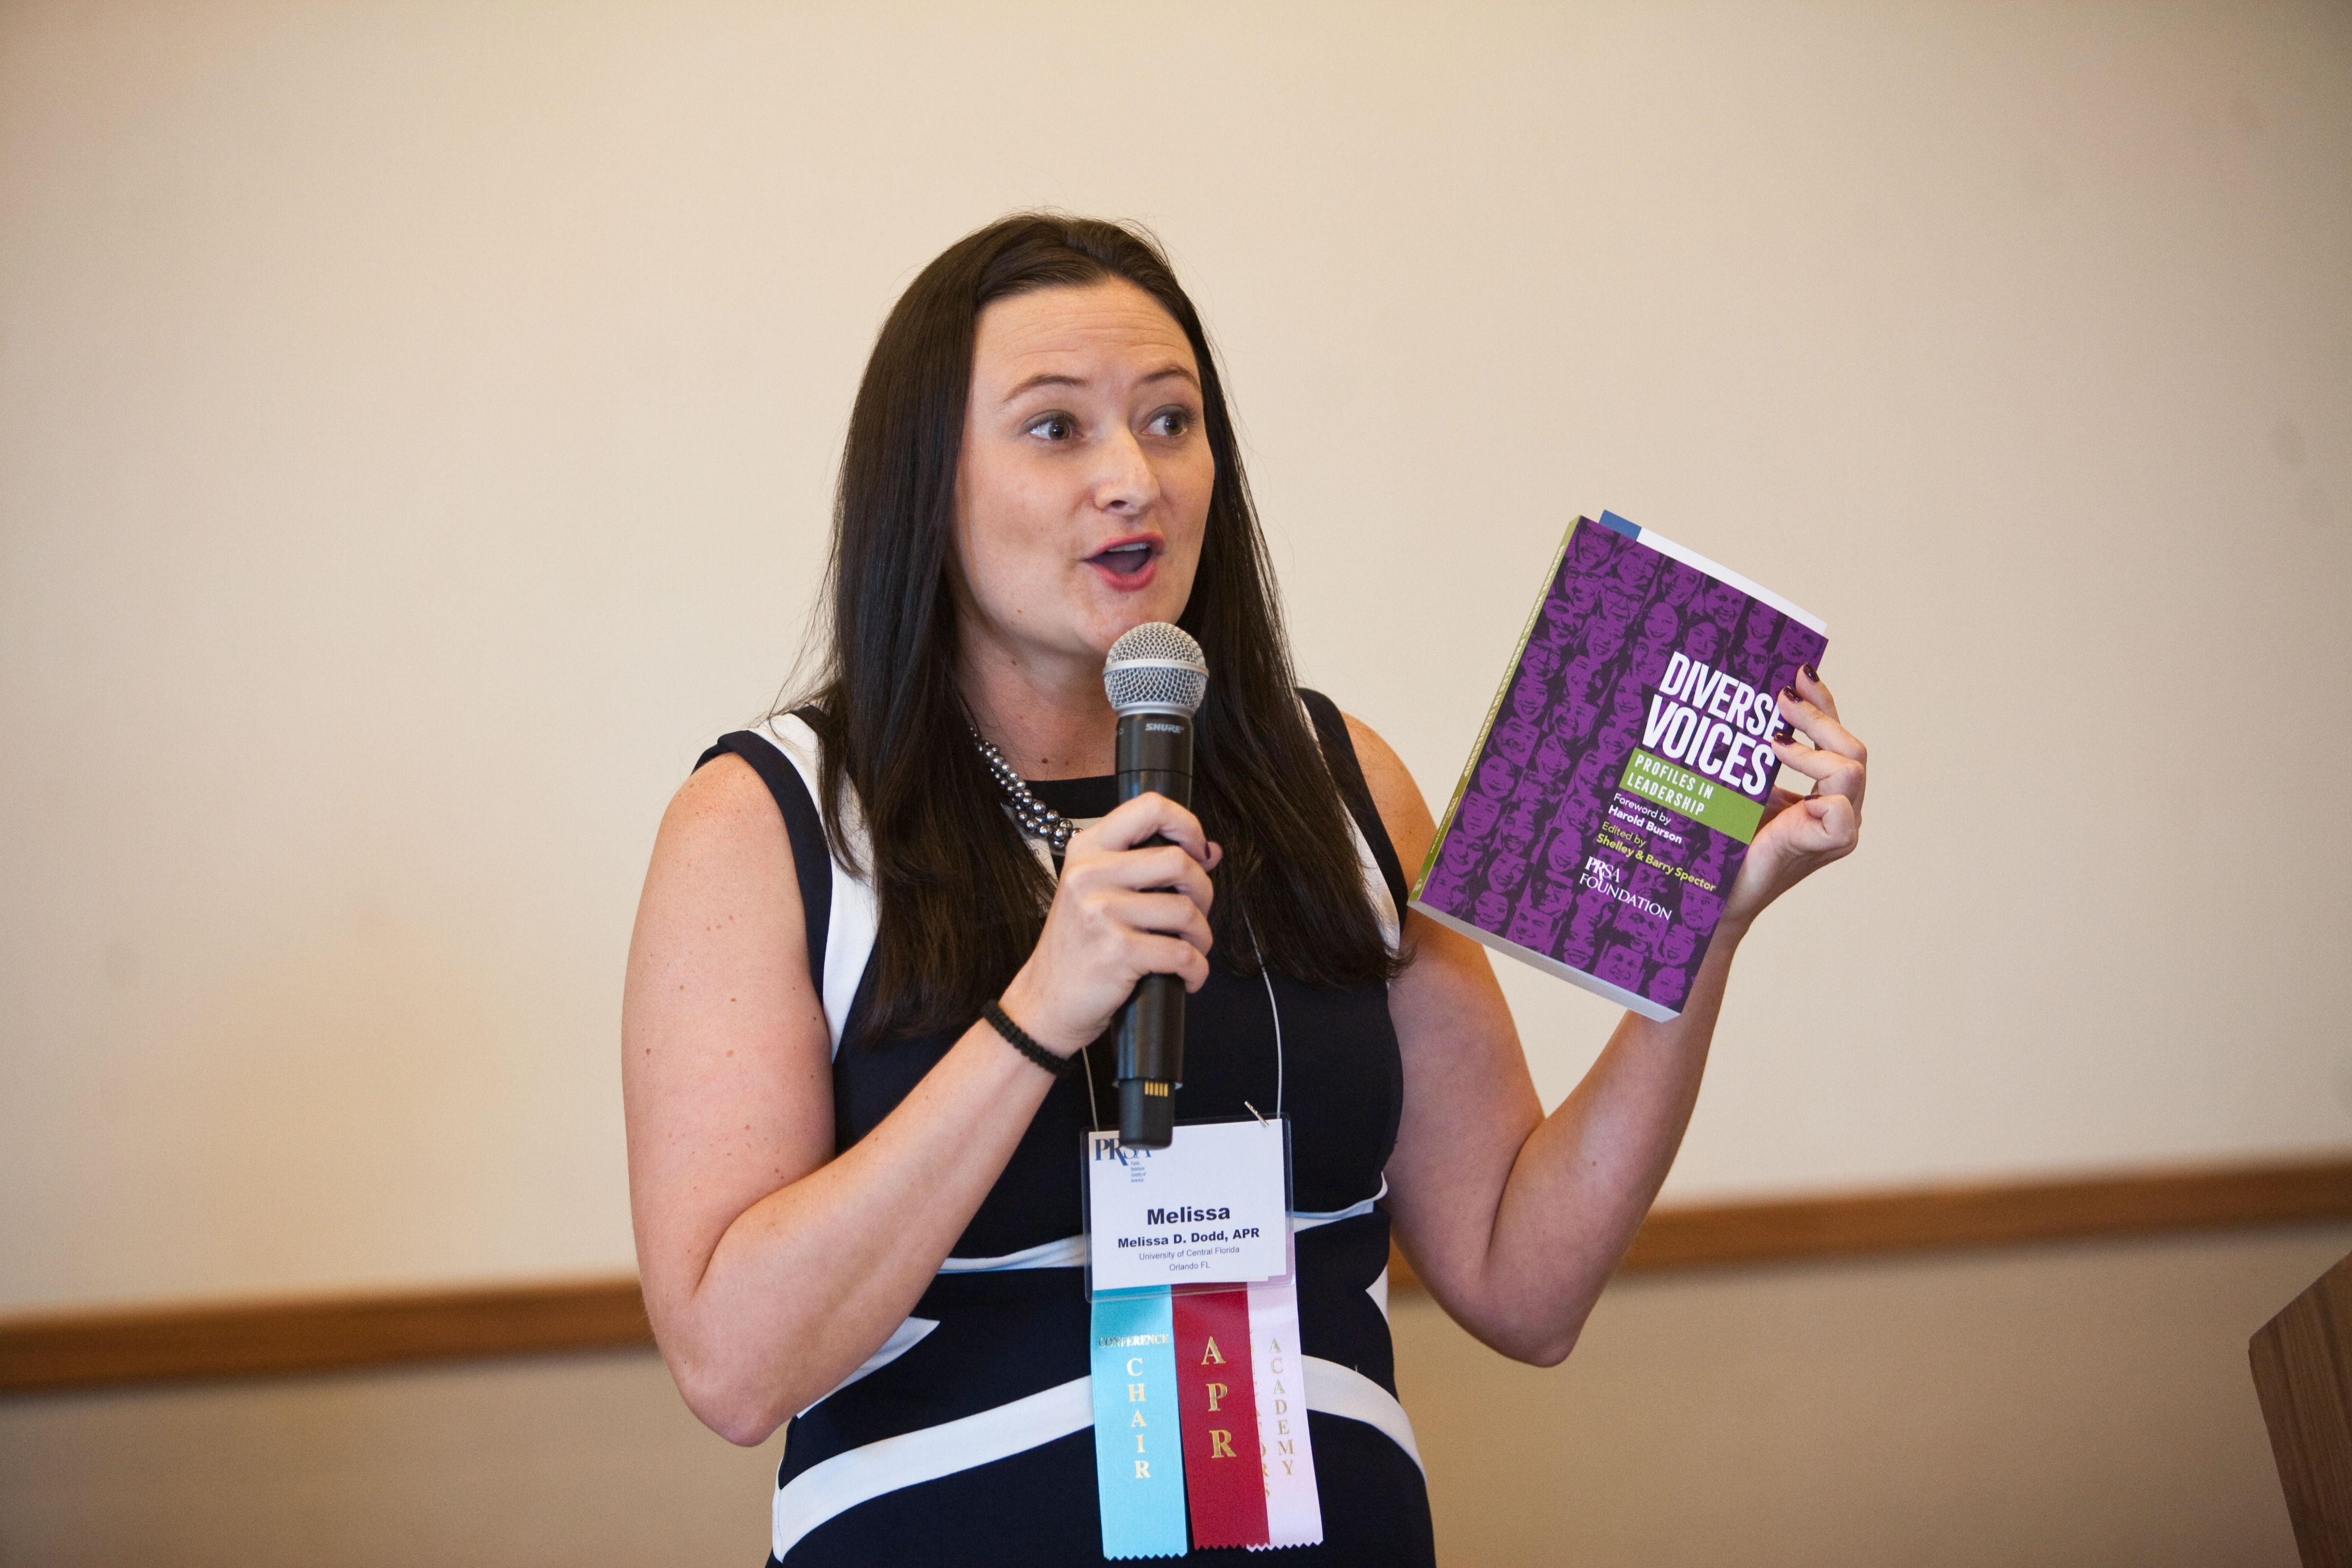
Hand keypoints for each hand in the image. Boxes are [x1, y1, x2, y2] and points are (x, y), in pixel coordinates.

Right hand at [998, 792, 1222, 1055]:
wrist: (1046, 1001)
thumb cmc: (1078, 948)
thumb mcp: (1100, 894)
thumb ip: (1149, 868)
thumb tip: (1211, 851)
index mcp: (1088, 850)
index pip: (1149, 807)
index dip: (1187, 825)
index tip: (1199, 851)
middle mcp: (1091, 874)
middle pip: (1179, 861)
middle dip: (1203, 892)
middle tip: (1195, 915)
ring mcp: (1101, 912)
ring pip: (1186, 910)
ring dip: (1202, 937)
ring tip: (1191, 950)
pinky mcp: (1117, 951)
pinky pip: (1181, 954)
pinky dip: (1196, 970)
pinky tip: (1187, 977)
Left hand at [1722, 665, 1865, 929]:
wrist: (1709, 893)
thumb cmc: (1722, 841)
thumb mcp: (1742, 784)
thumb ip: (1755, 752)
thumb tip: (1741, 700)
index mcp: (1823, 793)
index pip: (1836, 738)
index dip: (1822, 702)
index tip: (1796, 670)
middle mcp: (1839, 808)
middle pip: (1853, 747)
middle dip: (1818, 715)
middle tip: (1780, 697)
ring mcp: (1839, 828)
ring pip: (1852, 767)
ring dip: (1813, 744)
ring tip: (1772, 741)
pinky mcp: (1829, 845)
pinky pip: (1841, 809)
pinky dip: (1816, 787)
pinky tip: (1783, 781)